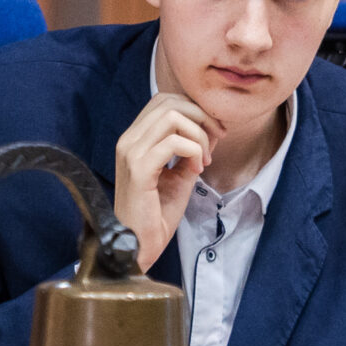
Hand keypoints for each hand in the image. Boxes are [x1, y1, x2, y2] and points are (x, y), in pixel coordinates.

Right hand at [113, 92, 217, 271]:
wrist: (138, 244)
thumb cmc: (156, 214)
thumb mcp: (179, 176)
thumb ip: (191, 151)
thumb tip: (212, 130)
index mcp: (134, 139)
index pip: (164, 101)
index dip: (194, 109)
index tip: (214, 131)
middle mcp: (128, 140)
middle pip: (169, 102)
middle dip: (201, 116)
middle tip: (217, 139)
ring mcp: (131, 153)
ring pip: (173, 117)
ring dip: (199, 134)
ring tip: (205, 159)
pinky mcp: (139, 170)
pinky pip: (174, 143)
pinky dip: (194, 151)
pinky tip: (197, 169)